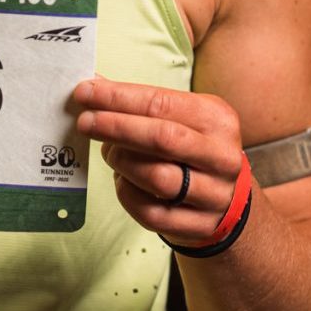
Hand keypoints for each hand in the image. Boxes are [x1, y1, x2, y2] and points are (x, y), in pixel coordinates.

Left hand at [72, 77, 242, 248]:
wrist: (226, 198)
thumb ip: (141, 103)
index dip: (118, 97)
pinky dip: (127, 194)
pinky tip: (122, 180)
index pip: (161, 103)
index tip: (85, 92)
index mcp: (217, 119)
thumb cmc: (192, 148)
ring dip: (122, 162)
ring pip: (157, 178)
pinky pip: (151, 212)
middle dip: (116, 127)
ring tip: (109, 153)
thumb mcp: (181, 117)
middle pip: (162, 138)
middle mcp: (221, 156)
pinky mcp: (199, 225)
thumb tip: (93, 85)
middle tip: (85, 122)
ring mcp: (214, 194)